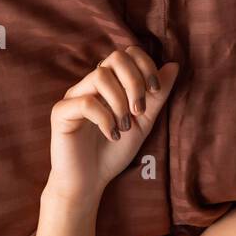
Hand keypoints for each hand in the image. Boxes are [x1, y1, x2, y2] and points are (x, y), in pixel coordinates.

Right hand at [46, 46, 179, 204]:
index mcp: (109, 84)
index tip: (155, 91)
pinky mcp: (61, 112)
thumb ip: (157, 96)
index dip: (145, 66)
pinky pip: (86, 102)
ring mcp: (74, 96)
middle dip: (135, 82)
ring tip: (124, 127)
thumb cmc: (113, 152)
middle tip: (139, 111)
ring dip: (120, 102)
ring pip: (100, 76)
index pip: (128, 54)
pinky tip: (111, 136)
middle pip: (115, 58)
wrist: (90, 182)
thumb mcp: (143, 123)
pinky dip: (105, 119)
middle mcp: (90, 85)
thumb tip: (174, 66)